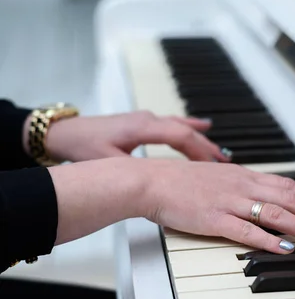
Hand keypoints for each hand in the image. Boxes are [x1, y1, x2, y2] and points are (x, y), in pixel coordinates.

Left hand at [44, 111, 229, 162]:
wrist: (65, 132)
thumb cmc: (82, 145)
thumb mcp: (108, 161)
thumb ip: (133, 170)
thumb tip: (155, 180)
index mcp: (141, 128)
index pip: (179, 137)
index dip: (199, 151)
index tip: (215, 165)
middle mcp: (146, 119)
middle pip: (185, 130)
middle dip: (206, 145)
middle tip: (225, 160)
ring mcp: (144, 118)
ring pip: (180, 125)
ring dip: (200, 138)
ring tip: (219, 150)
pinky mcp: (140, 123)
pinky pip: (172, 124)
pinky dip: (188, 129)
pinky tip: (201, 129)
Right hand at [50, 157, 294, 251]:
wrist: (149, 181)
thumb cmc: (177, 181)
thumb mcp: (213, 176)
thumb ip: (236, 184)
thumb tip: (254, 193)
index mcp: (241, 175)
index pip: (286, 184)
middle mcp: (241, 186)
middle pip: (289, 199)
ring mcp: (229, 202)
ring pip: (275, 214)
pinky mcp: (214, 219)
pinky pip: (246, 231)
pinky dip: (268, 240)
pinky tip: (284, 248)